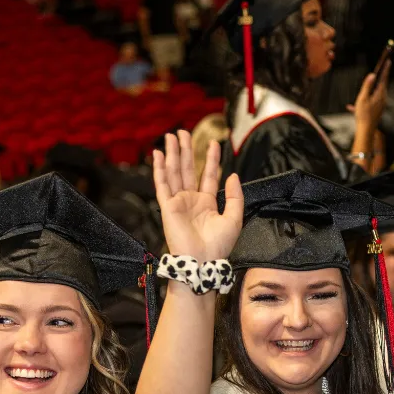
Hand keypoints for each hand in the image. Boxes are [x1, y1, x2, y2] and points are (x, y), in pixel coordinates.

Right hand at [152, 131, 243, 259]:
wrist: (203, 261)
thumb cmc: (219, 246)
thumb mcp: (235, 218)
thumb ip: (235, 196)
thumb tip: (232, 175)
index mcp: (207, 203)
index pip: (208, 175)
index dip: (211, 159)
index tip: (214, 143)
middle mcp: (191, 200)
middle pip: (188, 169)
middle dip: (186, 150)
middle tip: (184, 132)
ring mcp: (178, 202)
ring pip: (174, 172)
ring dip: (173, 154)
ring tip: (172, 136)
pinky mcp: (168, 207)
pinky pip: (162, 184)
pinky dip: (159, 169)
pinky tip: (158, 155)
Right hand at [349, 61, 389, 128]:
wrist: (366, 129)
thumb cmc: (363, 115)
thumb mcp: (362, 99)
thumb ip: (367, 86)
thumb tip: (372, 75)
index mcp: (380, 94)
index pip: (384, 78)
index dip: (386, 69)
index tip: (388, 61)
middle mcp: (383, 98)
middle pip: (382, 84)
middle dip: (380, 77)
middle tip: (382, 69)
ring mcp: (381, 104)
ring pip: (377, 93)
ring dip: (372, 89)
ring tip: (367, 88)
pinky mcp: (378, 109)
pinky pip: (373, 101)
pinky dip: (366, 99)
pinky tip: (353, 107)